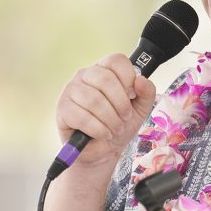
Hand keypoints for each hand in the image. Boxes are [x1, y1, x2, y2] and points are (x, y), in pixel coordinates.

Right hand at [54, 53, 156, 168]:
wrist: (104, 150)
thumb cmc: (120, 124)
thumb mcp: (140, 109)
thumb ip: (147, 92)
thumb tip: (140, 80)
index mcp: (104, 69)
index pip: (116, 60)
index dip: (128, 78)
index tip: (132, 96)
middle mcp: (85, 75)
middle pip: (105, 78)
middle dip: (121, 103)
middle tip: (125, 117)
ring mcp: (71, 90)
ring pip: (94, 100)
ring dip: (110, 119)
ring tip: (115, 129)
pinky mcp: (62, 109)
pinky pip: (82, 117)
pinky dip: (98, 130)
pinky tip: (103, 134)